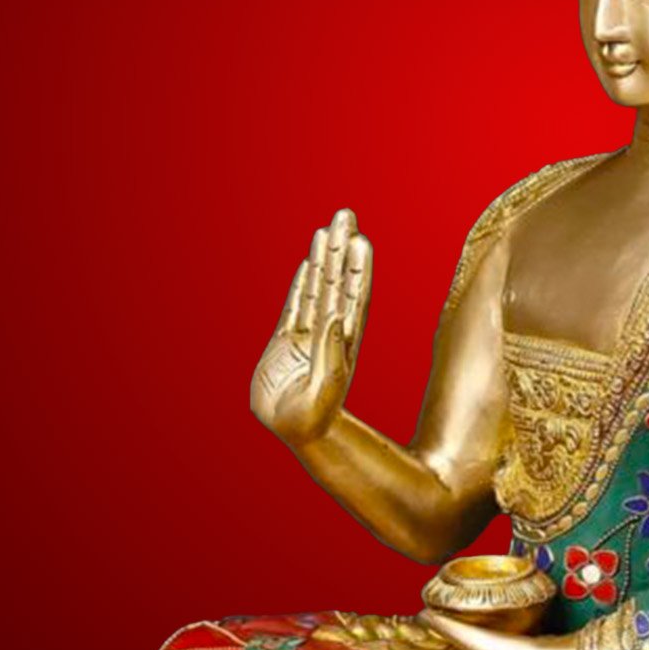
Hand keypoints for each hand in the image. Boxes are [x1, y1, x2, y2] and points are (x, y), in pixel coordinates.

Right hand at [251, 210, 372, 445]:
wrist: (296, 434)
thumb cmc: (315, 420)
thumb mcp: (326, 390)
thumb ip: (330, 355)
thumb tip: (334, 318)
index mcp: (344, 341)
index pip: (354, 296)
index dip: (357, 267)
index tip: (361, 240)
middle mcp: (330, 332)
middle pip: (338, 281)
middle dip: (341, 249)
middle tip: (346, 214)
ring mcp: (309, 335)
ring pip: (318, 288)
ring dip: (323, 260)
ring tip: (327, 229)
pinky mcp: (287, 343)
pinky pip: (296, 306)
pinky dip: (304, 284)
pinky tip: (308, 263)